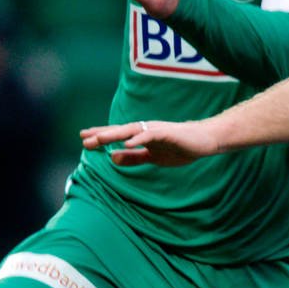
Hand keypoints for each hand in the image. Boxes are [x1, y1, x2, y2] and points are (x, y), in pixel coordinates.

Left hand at [79, 118, 219, 166]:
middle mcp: (146, 129)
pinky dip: (138, 139)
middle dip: (102, 134)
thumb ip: (134, 158)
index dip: (101, 136)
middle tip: (84, 138)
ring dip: (115, 134)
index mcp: (142, 136)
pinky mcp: (168, 133)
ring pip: (131, 130)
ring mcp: (156, 130)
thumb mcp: (153, 157)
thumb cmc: (179, 147)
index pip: (118, 135)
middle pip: (120, 131)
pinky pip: (150, 135)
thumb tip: (113, 158)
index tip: (84, 139)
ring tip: (100, 138)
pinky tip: (127, 143)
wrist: (204, 141)